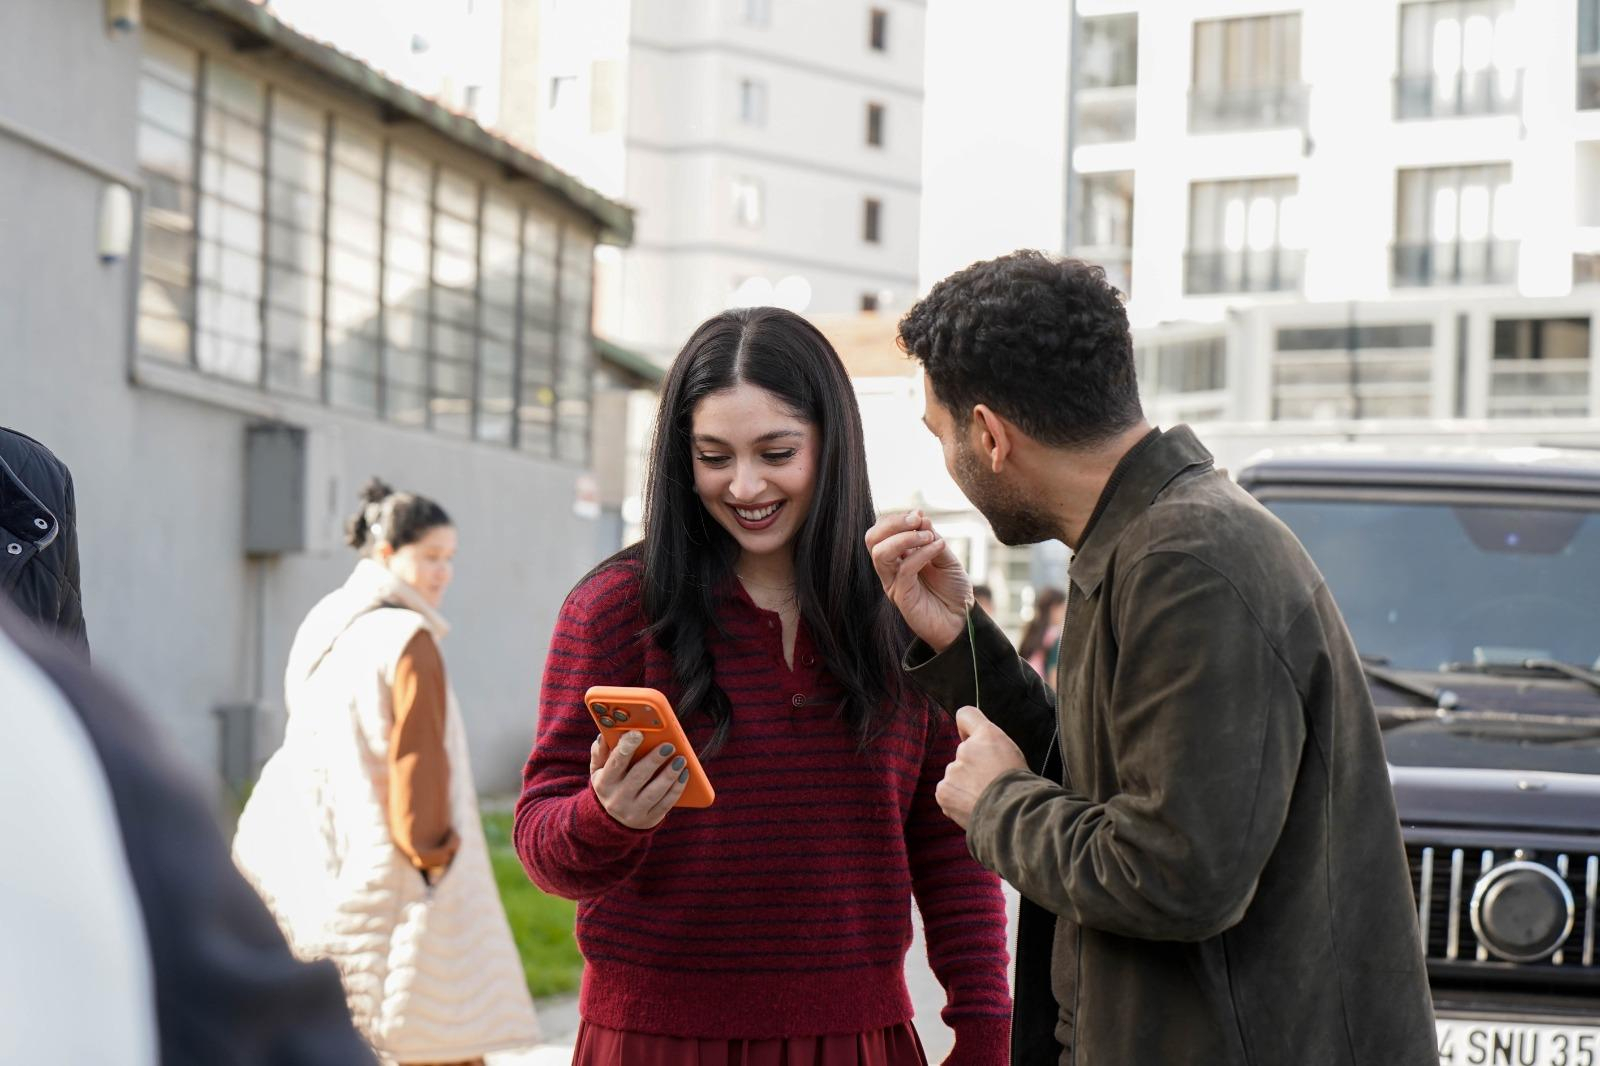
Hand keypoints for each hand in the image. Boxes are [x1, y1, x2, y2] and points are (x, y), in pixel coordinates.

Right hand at [589, 731, 688, 828]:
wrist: (614, 822)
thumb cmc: (610, 785)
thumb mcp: (599, 771)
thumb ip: (600, 752)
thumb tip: (603, 736)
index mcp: (604, 782)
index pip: (615, 763)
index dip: (626, 747)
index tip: (638, 733)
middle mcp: (617, 798)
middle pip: (637, 776)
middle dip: (654, 760)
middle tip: (669, 746)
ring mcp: (633, 811)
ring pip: (654, 792)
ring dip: (669, 775)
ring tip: (680, 759)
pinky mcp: (649, 819)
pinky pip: (665, 804)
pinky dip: (676, 788)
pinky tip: (684, 775)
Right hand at [865, 509, 972, 652]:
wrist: (963, 620)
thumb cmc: (953, 589)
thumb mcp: (945, 557)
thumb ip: (931, 538)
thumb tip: (920, 517)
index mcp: (898, 557)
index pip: (882, 531)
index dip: (896, 518)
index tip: (919, 514)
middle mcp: (891, 569)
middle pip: (872, 540)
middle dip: (893, 524)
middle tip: (917, 520)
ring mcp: (893, 583)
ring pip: (880, 553)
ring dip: (904, 538)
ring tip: (928, 536)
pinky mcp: (901, 597)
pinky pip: (904, 569)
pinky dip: (922, 553)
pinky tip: (939, 547)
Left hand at [936, 707, 1026, 830]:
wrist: (1015, 817)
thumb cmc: (1020, 787)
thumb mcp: (1013, 754)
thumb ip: (990, 745)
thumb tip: (976, 744)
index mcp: (988, 735)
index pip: (966, 715)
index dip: (967, 727)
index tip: (970, 738)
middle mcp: (966, 748)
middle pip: (964, 753)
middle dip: (973, 766)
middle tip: (990, 782)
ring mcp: (953, 770)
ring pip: (956, 774)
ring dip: (966, 784)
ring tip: (985, 797)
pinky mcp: (944, 790)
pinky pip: (948, 791)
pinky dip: (958, 800)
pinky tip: (974, 806)